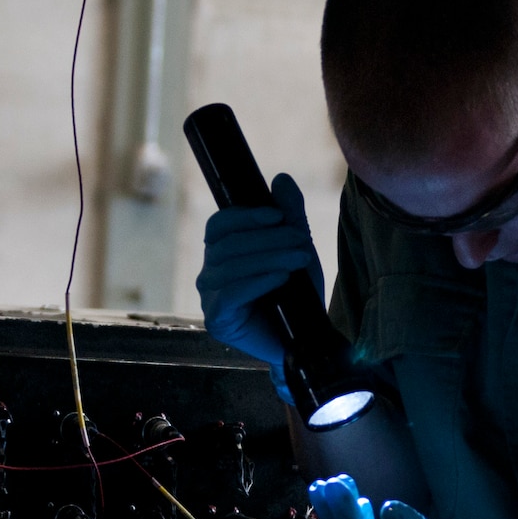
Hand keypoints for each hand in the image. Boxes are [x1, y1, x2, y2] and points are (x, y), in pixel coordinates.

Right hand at [196, 172, 322, 403]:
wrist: (307, 338)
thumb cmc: (298, 295)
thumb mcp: (297, 248)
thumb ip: (289, 215)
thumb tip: (280, 180)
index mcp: (222, 253)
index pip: (219, 225)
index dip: (245, 216)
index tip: (278, 215)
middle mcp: (210, 274)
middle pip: (227, 244)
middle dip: (267, 239)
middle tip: (300, 243)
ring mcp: (210, 298)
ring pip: (230, 266)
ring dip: (269, 257)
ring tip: (299, 259)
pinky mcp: (218, 321)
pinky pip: (231, 293)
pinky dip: (258, 281)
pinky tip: (280, 277)